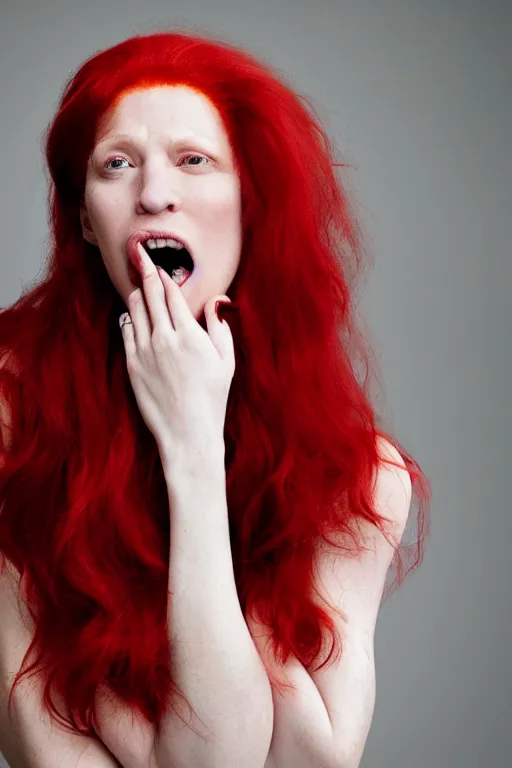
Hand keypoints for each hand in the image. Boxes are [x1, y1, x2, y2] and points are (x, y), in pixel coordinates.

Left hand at [119, 242, 234, 463]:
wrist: (187, 432)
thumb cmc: (212, 398)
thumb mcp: (226, 361)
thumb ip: (220, 327)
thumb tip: (218, 302)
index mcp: (189, 334)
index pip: (171, 294)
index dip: (163, 274)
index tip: (157, 261)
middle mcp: (164, 338)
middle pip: (149, 295)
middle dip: (143, 271)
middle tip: (137, 254)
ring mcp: (144, 351)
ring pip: (134, 310)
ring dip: (135, 294)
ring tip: (136, 284)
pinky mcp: (133, 366)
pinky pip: (126, 331)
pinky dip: (128, 318)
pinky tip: (131, 313)